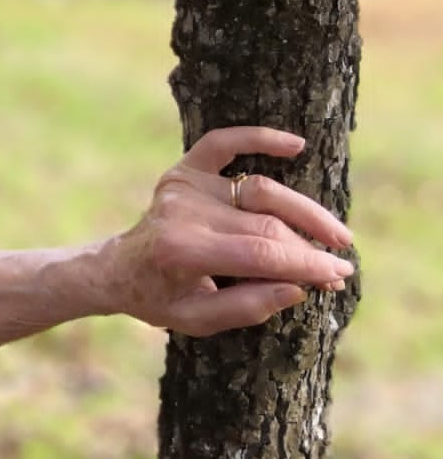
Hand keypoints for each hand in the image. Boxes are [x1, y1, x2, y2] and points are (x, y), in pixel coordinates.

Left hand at [110, 126, 354, 336]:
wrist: (117, 269)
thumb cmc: (159, 298)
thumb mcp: (196, 320)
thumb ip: (246, 307)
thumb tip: (297, 287)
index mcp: (183, 252)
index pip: (261, 255)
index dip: (307, 265)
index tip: (339, 276)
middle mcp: (183, 213)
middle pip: (267, 225)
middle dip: (310, 248)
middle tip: (339, 270)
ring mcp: (183, 188)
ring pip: (261, 191)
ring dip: (304, 211)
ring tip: (335, 234)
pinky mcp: (182, 171)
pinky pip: (222, 144)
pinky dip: (258, 138)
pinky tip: (296, 146)